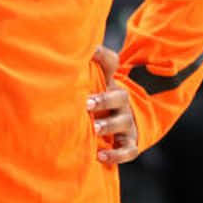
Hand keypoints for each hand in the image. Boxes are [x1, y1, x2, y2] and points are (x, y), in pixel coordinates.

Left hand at [88, 46, 138, 164]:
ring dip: (108, 126)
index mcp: (112, 84)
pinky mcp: (130, 144)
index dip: (103, 57)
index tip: (90, 52)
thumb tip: (72, 46)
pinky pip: (127, 151)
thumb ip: (84, 67)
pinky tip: (101, 156)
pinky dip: (116, 155)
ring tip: (94, 128)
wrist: (128, 123)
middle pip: (119, 96)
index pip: (111, 65)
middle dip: (104, 100)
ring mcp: (127, 123)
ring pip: (123, 123)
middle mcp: (122, 102)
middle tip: (87, 103)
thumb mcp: (96, 83)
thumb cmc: (102, 101)